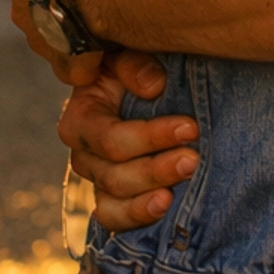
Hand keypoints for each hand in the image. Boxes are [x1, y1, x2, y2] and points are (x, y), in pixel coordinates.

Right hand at [58, 52, 199, 232]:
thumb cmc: (133, 68)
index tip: (190, 127)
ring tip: (176, 193)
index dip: (151, 137)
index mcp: (80, 117)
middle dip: (156, 169)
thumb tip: (154, 87)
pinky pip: (112, 219)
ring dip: (147, 200)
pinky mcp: (109, 198)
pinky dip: (136, 217)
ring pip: (113, 201)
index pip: (111, 139)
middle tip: (193, 159)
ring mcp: (95, 179)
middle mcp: (83, 153)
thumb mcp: (127, 54)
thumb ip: (134, 64)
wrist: (133, 88)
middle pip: (115, 175)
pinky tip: (163, 208)